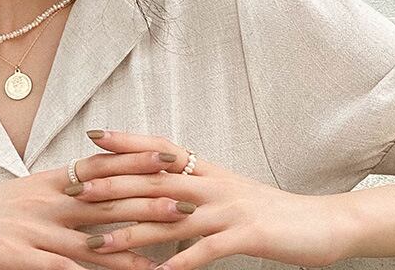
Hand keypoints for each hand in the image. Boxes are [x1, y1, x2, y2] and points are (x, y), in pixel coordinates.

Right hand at [0, 143, 195, 269]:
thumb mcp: (22, 195)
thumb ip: (57, 191)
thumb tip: (92, 186)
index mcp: (47, 183)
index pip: (99, 167)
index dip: (136, 162)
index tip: (170, 157)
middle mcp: (45, 202)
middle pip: (106, 200)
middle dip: (148, 199)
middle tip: (186, 199)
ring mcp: (32, 231)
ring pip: (92, 238)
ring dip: (133, 244)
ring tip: (167, 247)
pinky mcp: (17, 259)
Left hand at [73, 129, 351, 268]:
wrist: (318, 222)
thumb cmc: (265, 210)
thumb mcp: (224, 191)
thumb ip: (191, 186)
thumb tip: (154, 187)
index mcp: (205, 169)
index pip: (158, 147)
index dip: (126, 141)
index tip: (92, 137)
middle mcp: (211, 182)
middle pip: (154, 179)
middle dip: (113, 186)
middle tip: (76, 192)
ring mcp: (227, 207)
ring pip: (169, 217)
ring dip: (131, 232)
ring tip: (99, 245)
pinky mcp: (245, 234)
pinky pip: (204, 251)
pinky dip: (179, 265)